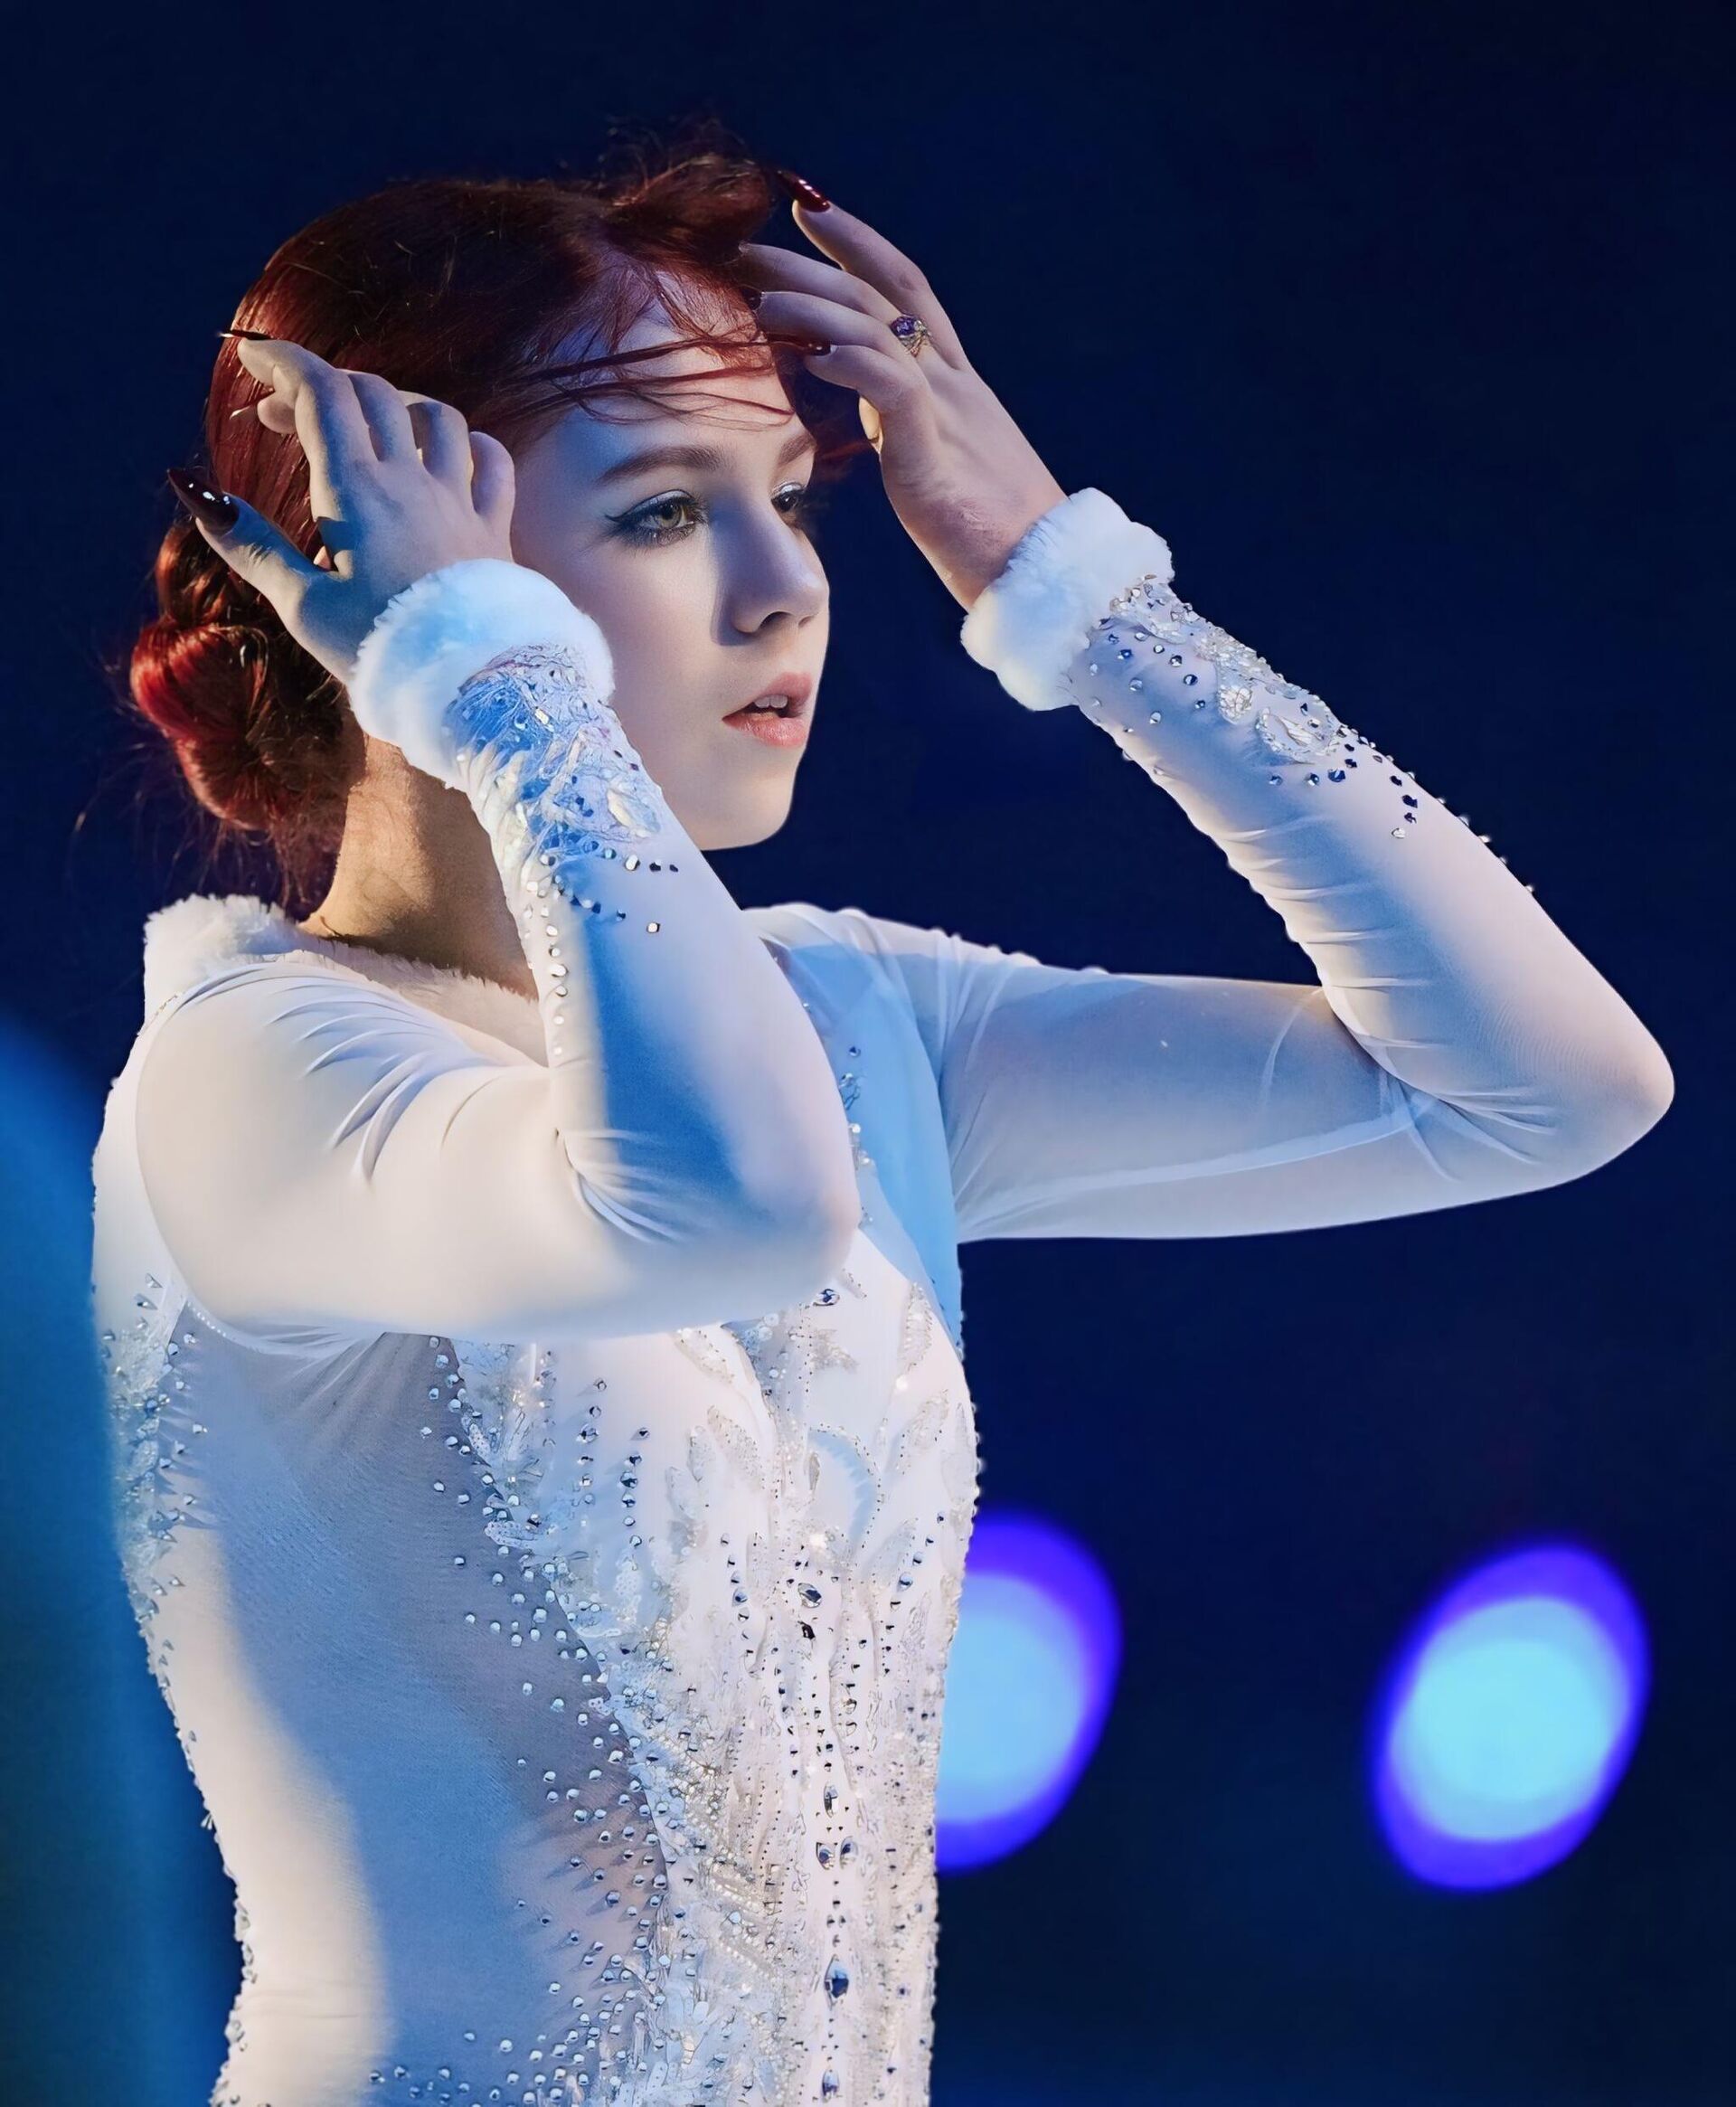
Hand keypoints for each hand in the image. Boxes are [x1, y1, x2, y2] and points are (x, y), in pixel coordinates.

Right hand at [183, 338, 515, 682]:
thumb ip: (252, 545)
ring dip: (396, 402)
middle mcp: (412, 481)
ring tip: (366, 421)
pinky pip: (492, 461)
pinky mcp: (495, 530)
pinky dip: (469, 442)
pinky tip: (453, 452)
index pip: (320, 394)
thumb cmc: (380, 649)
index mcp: (356, 490)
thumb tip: (197, 491)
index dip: (283, 363)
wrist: (470, 685)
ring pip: (436, 417)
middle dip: (321, 386)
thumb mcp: (303, 605)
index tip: (251, 355)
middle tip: (282, 411)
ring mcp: (460, 501)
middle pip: (371, 395)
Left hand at [737, 195, 1067, 610]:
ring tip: (759, 299)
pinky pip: (895, 391)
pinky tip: (812, 354)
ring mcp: (950, 417)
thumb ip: (910, 430)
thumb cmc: (995, 539)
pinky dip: (852, 363)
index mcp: (960, 386)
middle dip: (813, 262)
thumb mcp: (945, 465)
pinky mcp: (936, 460)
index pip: (906, 292)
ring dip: (814, 307)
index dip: (858, 244)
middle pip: (881, 296)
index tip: (808, 210)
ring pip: (880, 331)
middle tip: (749, 245)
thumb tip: (877, 425)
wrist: (1047, 579)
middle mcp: (956, 386)